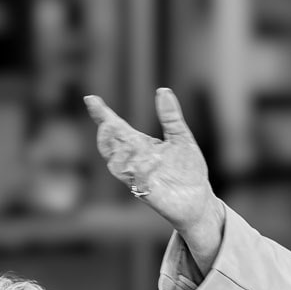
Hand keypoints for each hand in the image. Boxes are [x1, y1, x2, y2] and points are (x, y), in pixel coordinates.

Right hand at [84, 88, 221, 241]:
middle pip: (110, 145)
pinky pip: (136, 182)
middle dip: (105, 134)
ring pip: (115, 165)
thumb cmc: (188, 169)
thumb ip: (171, 117)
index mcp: (140, 144)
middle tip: (106, 121)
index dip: (102, 114)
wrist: (199, 199)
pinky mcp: (146, 193)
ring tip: (118, 135)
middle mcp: (134, 160)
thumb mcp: (182, 138)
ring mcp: (138, 177)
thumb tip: (162, 90)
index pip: (116, 127)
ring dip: (116, 152)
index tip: (91, 99)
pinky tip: (153, 159)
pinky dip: (141, 170)